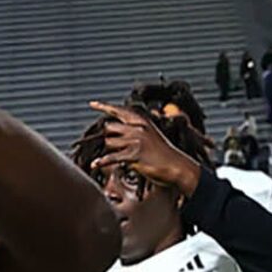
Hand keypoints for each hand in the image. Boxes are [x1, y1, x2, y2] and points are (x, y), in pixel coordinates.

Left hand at [83, 101, 202, 197]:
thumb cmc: (165, 155)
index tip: (93, 104)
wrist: (178, 167)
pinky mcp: (134, 155)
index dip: (104, 106)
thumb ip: (136, 132)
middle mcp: (138, 128)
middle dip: (109, 138)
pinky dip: (102, 162)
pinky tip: (96, 164)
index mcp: (143, 122)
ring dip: (110, 152)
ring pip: (110, 143)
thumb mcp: (152, 136)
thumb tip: (116, 135)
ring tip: (120, 159)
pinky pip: (111, 157)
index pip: (120, 111)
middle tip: (114, 147)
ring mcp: (136, 141)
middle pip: (110, 128)